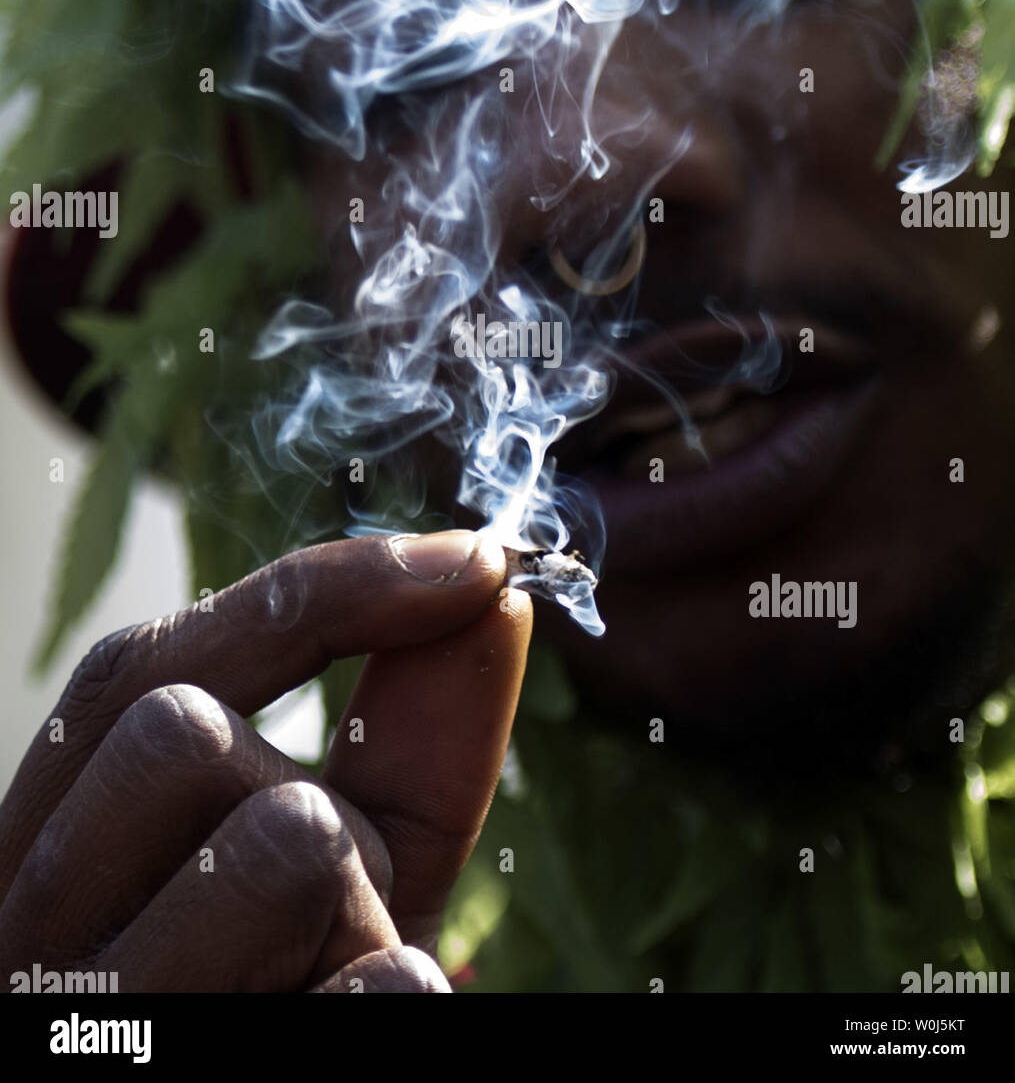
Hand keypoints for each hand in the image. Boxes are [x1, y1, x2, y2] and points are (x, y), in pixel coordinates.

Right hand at [0, 530, 530, 991]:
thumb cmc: (287, 1003)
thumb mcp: (346, 870)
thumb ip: (405, 741)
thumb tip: (490, 598)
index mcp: (41, 855)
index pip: (143, 668)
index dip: (320, 593)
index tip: (472, 560)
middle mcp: (17, 936)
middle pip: (183, 735)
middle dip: (306, 800)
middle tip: (313, 910)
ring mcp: (78, 1029)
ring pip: (283, 838)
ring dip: (356, 905)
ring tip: (312, 984)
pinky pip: (371, 989)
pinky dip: (397, 992)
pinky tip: (344, 1019)